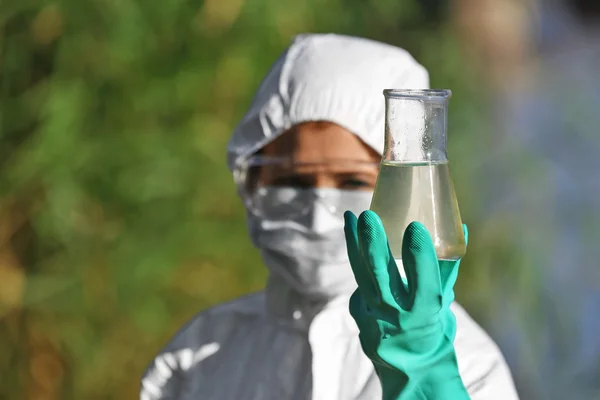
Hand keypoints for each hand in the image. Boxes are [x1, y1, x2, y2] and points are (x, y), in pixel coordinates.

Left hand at [344, 210, 469, 399]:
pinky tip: (353, 234)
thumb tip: (461, 228)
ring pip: (361, 275)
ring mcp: (372, 316)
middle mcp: (397, 316)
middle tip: (369, 216)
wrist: (410, 369)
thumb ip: (448, 267)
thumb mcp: (444, 302)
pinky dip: (355, 256)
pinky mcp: (357, 314)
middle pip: (381, 276)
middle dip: (374, 244)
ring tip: (351, 217)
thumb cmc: (432, 327)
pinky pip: (357, 280)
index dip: (420, 254)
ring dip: (354, 244)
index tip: (415, 226)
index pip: (424, 280)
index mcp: (426, 313)